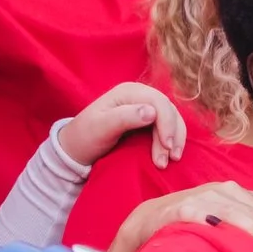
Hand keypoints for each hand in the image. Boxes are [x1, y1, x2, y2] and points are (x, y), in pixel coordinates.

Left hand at [60, 80, 184, 168]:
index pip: (158, 102)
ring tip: (172, 160)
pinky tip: (171, 155)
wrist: (77, 150)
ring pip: (172, 119)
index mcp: (128, 92)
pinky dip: (172, 140)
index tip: (166, 146)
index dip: (166, 123)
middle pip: (168, 110)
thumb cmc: (85, 138)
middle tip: (169, 159)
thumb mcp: (100, 128)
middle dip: (172, 134)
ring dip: (175, 139)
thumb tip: (151, 112)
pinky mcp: (148, 122)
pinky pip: (168, 127)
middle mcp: (139, 96)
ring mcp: (145, 108)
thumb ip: (124, 118)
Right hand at [110, 183, 252, 251]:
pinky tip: (216, 227)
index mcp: (234, 195)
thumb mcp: (223, 218)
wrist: (147, 222)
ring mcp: (200, 199)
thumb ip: (247, 217)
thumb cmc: (190, 224)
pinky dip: (206, 218)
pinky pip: (195, 213)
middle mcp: (220, 192)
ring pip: (232, 210)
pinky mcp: (178, 209)